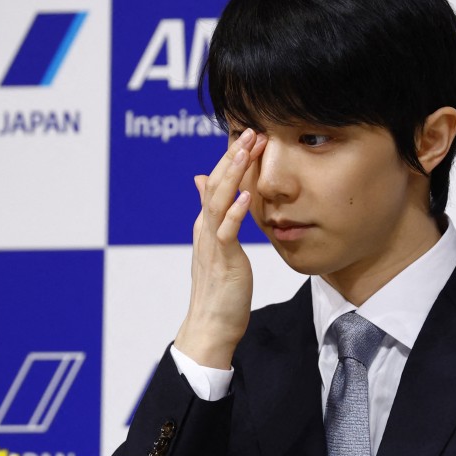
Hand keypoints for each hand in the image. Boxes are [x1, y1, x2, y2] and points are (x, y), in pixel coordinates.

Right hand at [174, 128, 266, 368]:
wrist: (210, 324)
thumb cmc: (219, 289)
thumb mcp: (217, 245)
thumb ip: (213, 214)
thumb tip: (205, 183)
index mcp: (207, 224)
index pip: (217, 182)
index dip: (231, 158)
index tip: (249, 135)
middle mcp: (206, 228)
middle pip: (216, 184)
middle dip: (233, 157)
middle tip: (250, 131)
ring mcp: (212, 243)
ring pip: (218, 201)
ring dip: (233, 174)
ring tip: (246, 151)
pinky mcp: (223, 260)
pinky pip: (226, 233)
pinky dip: (234, 213)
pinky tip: (245, 196)